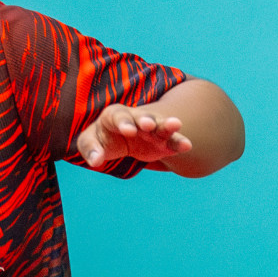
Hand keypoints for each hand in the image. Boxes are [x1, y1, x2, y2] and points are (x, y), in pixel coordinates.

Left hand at [75, 104, 192, 167]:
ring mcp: (152, 129)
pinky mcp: (164, 141)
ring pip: (161, 126)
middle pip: (142, 117)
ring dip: (167, 126)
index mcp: (115, 115)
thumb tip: (94, 161)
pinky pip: (173, 141)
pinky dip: (179, 143)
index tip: (128, 131)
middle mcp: (136, 119)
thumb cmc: (102, 138)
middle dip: (145, 120)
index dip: (124, 122)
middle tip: (148, 124)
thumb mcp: (90, 140)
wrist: (122, 139)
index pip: (118, 116)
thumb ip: (90, 148)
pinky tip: (187, 146)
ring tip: (176, 124)